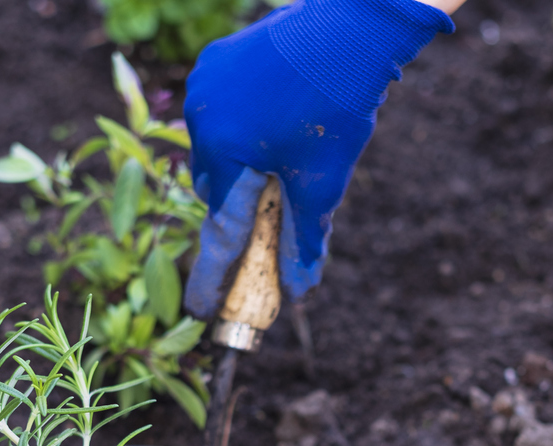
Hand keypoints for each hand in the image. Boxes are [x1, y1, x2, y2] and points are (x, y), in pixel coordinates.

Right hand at [181, 0, 453, 318]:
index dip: (211, 276)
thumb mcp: (323, 182)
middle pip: (214, 190)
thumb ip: (304, 236)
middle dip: (236, 211)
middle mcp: (203, 119)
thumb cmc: (339, 106)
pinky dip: (239, 129)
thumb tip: (297, 288)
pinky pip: (217, 113)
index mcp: (225, 152)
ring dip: (237, 167)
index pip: (220, 231)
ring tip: (277, 158)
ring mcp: (205, 87)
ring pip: (213, 150)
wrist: (352, 27)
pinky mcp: (215, 63)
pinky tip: (272, 122)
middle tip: (261, 223)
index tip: (200, 310)